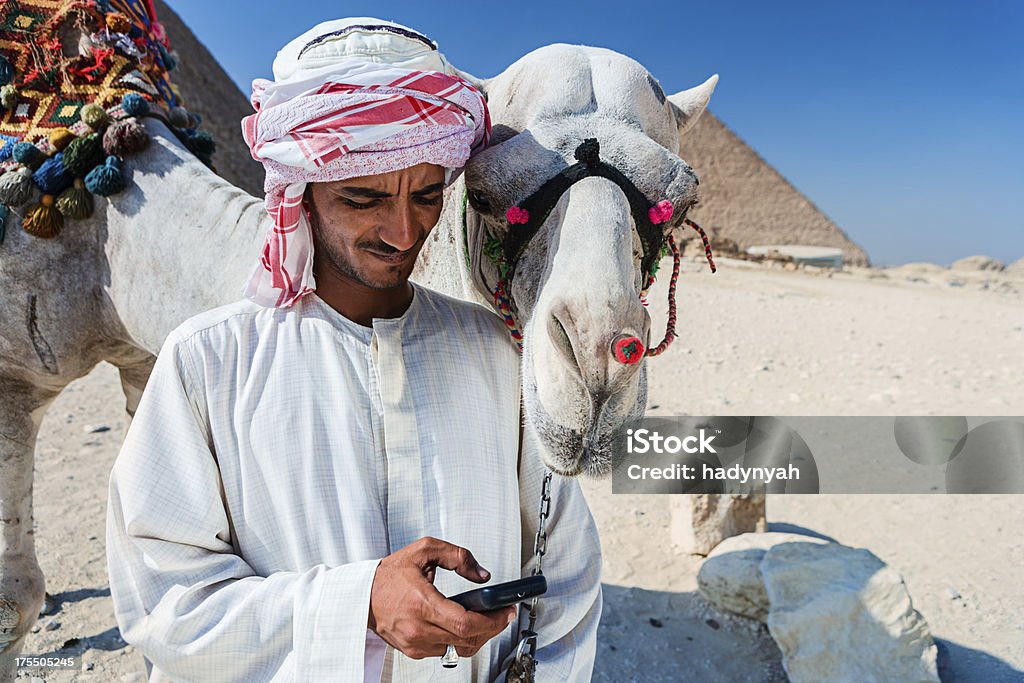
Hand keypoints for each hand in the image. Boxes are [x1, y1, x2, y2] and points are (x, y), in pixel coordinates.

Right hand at [367, 537, 517, 659]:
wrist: (362, 595)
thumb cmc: (389, 575)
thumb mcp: (423, 550)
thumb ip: (457, 556)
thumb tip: (481, 574)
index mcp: (421, 604)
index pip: (465, 623)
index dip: (492, 620)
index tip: (506, 611)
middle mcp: (418, 629)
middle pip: (468, 639)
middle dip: (492, 627)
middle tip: (503, 614)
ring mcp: (416, 643)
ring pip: (459, 649)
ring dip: (478, 636)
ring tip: (487, 619)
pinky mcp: (414, 651)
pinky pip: (445, 651)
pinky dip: (460, 640)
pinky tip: (465, 626)